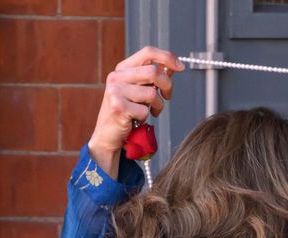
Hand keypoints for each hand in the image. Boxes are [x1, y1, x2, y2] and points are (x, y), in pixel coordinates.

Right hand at [89, 46, 183, 177]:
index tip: (179, 67)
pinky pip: (144, 110)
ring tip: (153, 111)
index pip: (148, 52)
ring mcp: (116, 91)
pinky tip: (138, 119)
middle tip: (167, 96)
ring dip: (158, 105)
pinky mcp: (118, 107)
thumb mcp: (138, 90)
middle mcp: (117, 77)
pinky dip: (146, 117)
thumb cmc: (125, 112)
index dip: (167, 57)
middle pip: (153, 71)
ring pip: (151, 93)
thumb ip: (151, 78)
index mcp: (123, 68)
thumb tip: (171, 67)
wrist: (108, 135)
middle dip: (167, 85)